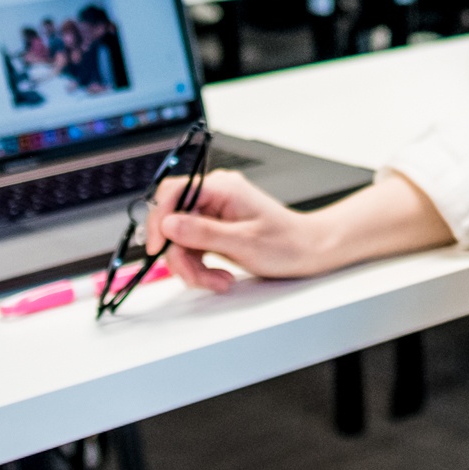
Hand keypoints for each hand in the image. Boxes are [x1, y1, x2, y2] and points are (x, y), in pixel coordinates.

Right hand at [143, 167, 454, 293]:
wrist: (311, 251)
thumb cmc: (288, 243)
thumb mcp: (243, 242)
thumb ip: (202, 232)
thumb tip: (168, 224)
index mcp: (221, 188)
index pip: (172, 193)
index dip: (159, 220)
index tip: (157, 247)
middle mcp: (215, 196)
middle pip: (173, 222)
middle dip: (181, 254)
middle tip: (198, 277)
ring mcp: (214, 214)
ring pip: (180, 240)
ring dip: (192, 266)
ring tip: (218, 281)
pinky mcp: (215, 230)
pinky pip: (192, 248)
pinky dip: (200, 267)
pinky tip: (219, 277)